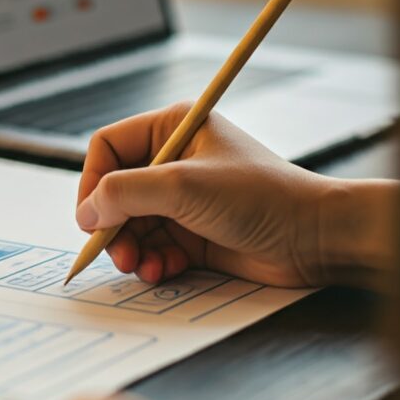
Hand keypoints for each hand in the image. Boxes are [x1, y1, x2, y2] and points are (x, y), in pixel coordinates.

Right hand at [75, 103, 399, 288]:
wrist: (314, 238)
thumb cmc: (259, 197)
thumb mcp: (182, 186)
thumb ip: (124, 193)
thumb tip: (85, 211)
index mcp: (172, 128)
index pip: (107, 148)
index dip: (92, 182)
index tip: (90, 217)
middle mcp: (173, 161)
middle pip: (114, 192)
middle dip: (112, 225)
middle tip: (117, 252)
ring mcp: (183, 199)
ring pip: (130, 225)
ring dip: (130, 249)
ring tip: (143, 266)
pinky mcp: (193, 233)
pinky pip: (152, 248)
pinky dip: (151, 262)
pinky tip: (163, 271)